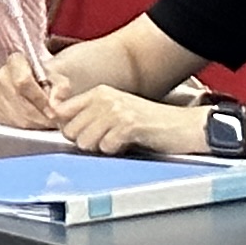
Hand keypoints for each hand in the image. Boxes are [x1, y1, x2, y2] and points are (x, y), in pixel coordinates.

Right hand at [0, 53, 74, 136]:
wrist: (34, 85)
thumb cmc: (47, 80)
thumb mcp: (58, 78)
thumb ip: (61, 88)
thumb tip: (55, 104)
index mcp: (16, 61)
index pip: (23, 81)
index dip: (39, 99)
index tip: (53, 111)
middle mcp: (1, 75)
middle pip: (21, 102)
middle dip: (41, 117)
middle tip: (55, 122)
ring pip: (17, 116)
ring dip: (36, 125)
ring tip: (47, 124)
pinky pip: (11, 124)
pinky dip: (26, 129)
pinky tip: (35, 124)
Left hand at [49, 86, 201, 158]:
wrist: (185, 126)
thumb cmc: (151, 123)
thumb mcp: (117, 112)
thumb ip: (92, 117)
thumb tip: (64, 129)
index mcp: (98, 93)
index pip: (60, 110)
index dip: (65, 127)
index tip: (78, 135)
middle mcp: (104, 98)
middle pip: (69, 130)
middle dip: (84, 142)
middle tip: (104, 142)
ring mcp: (116, 110)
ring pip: (85, 141)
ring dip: (99, 149)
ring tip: (117, 143)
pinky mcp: (128, 125)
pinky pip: (106, 147)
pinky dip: (115, 152)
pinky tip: (128, 145)